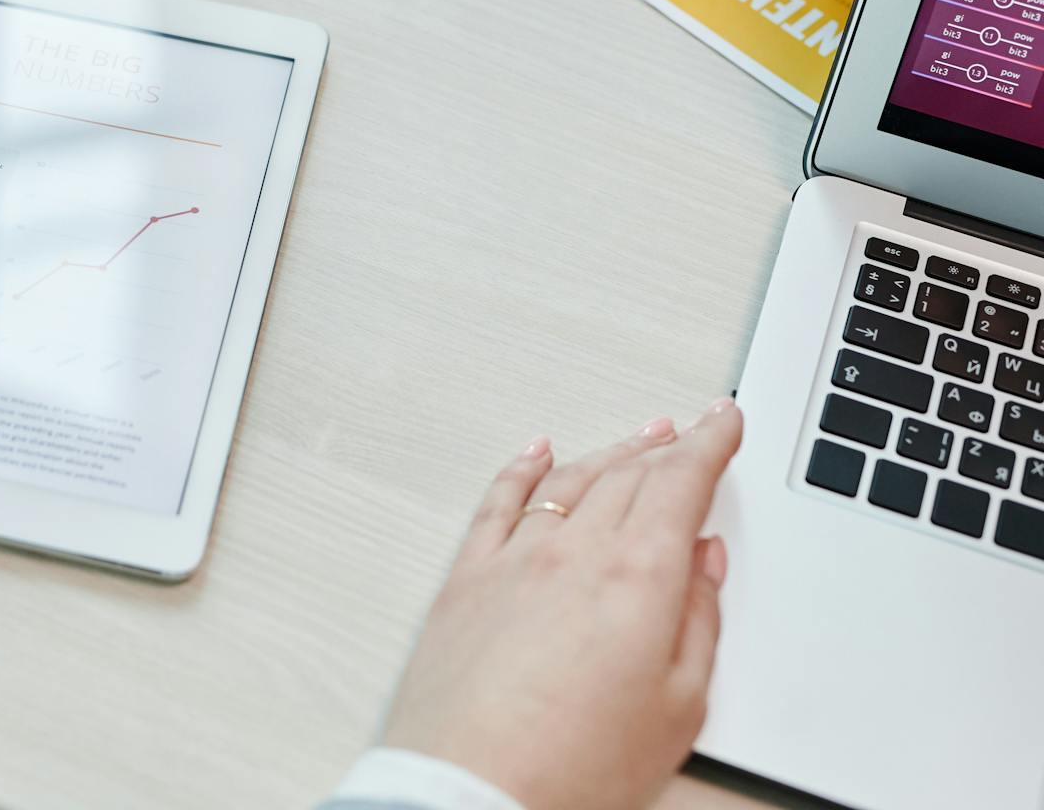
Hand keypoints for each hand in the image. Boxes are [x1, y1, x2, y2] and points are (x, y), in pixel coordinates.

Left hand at [384, 401, 743, 809]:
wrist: (471, 793)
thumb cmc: (575, 769)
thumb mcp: (678, 708)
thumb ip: (698, 621)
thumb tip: (703, 562)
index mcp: (637, 577)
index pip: (682, 482)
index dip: (710, 443)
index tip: (726, 420)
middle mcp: (573, 552)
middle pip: (630, 475)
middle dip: (668, 446)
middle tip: (691, 429)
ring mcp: (513, 560)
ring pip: (571, 481)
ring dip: (610, 452)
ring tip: (639, 436)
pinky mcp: (465, 579)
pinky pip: (498, 503)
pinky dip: (523, 469)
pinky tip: (538, 452)